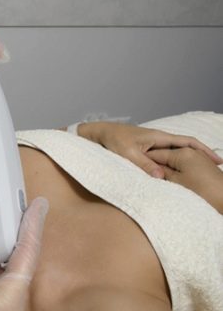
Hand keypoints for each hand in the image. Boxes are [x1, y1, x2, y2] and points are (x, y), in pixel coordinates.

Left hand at [77, 122, 222, 177]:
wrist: (99, 133)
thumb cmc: (112, 140)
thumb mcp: (127, 153)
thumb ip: (144, 164)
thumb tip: (161, 176)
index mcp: (158, 137)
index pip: (188, 142)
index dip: (204, 150)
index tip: (217, 160)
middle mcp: (159, 139)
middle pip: (185, 148)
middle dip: (200, 157)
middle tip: (214, 170)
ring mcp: (153, 144)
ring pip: (175, 154)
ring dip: (187, 162)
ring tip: (199, 174)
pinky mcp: (146, 150)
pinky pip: (165, 157)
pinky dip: (173, 164)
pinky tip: (176, 173)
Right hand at [147, 148, 222, 213]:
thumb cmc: (202, 190)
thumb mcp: (177, 181)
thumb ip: (163, 172)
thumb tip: (153, 169)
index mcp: (182, 152)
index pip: (157, 153)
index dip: (146, 160)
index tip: (137, 167)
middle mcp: (191, 151)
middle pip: (167, 154)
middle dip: (158, 163)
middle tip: (148, 174)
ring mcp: (198, 156)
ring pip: (176, 159)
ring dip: (168, 167)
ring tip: (161, 178)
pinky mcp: (203, 163)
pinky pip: (185, 162)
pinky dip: (178, 168)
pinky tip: (175, 177)